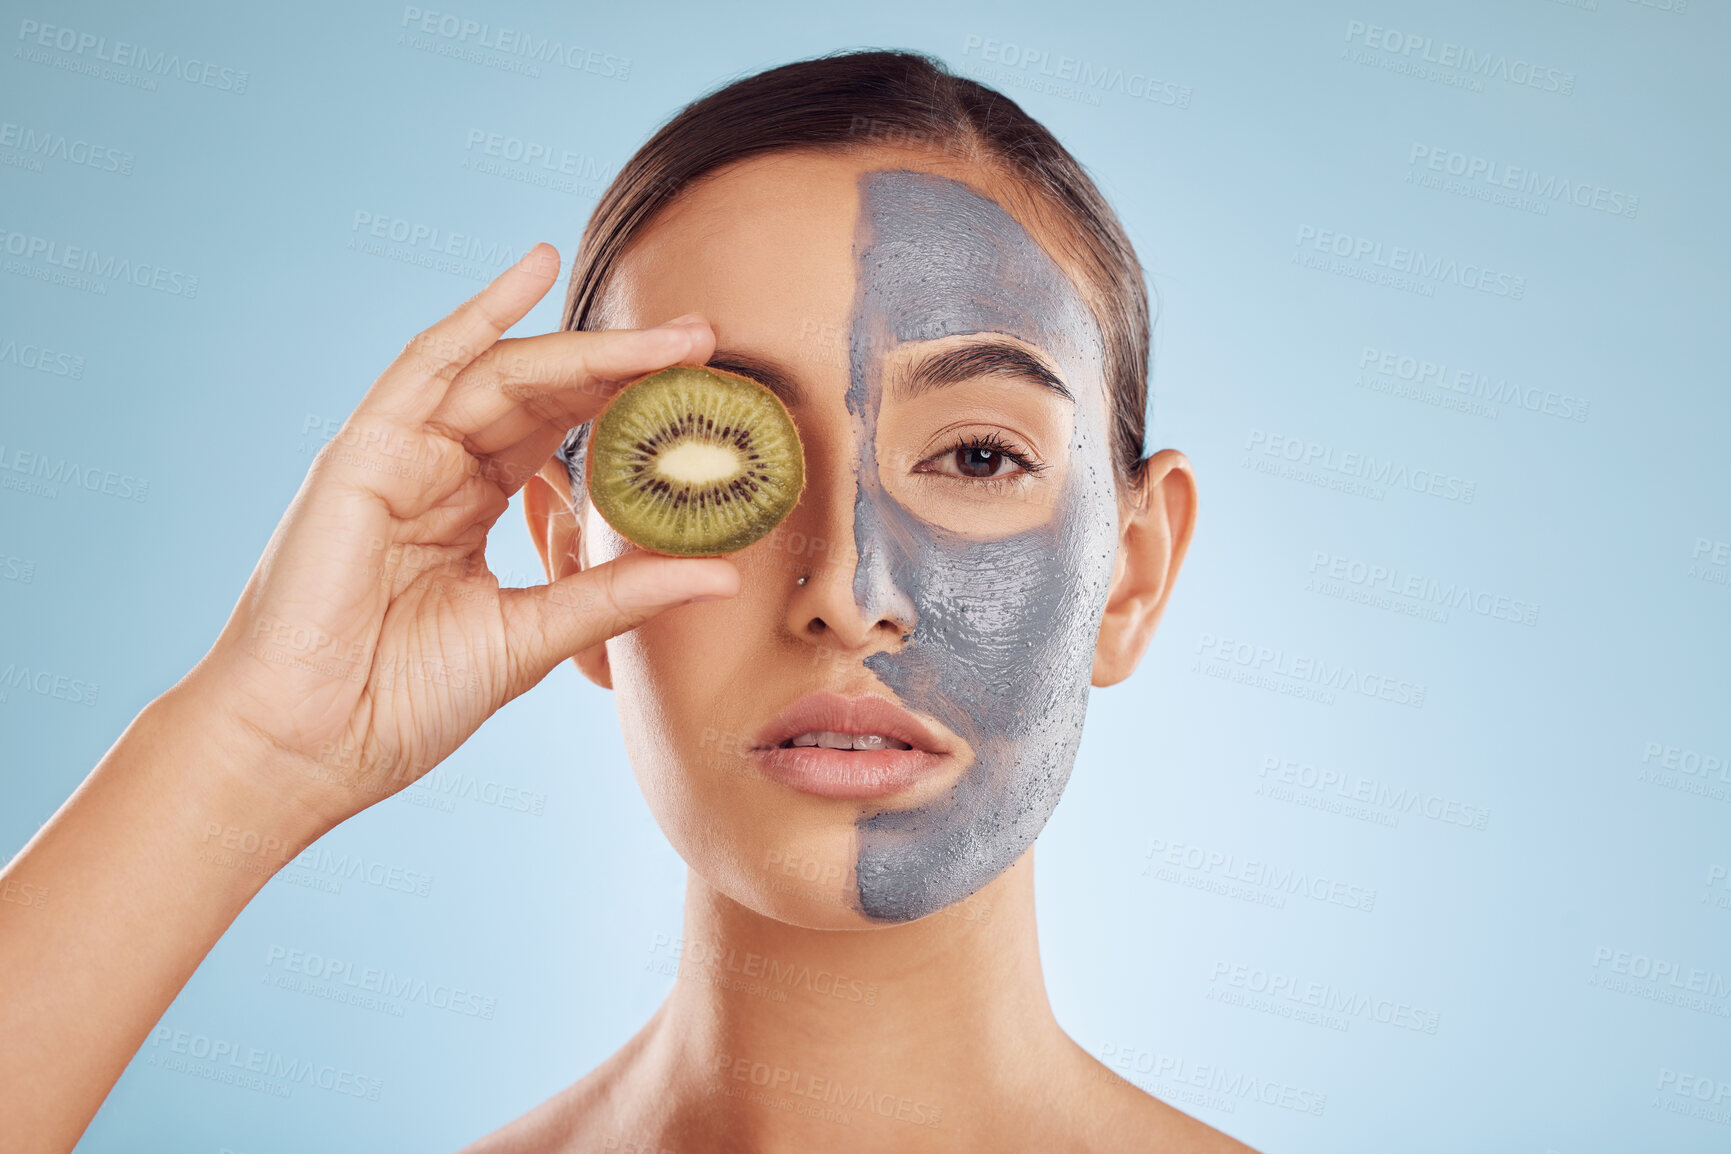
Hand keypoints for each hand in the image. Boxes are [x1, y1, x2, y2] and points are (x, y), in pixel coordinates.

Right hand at [184, 243, 735, 829]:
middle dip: (624, 366)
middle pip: (541, 395)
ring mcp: (398, 456)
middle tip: (703, 341)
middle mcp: (436, 470)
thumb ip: (618, 596)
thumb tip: (722, 574)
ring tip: (665, 335)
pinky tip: (536, 269)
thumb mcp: (533, 637)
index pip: (560, 437)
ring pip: (502, 375)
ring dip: (585, 348)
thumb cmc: (401, 703)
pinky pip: (427, 365)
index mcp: (469, 509)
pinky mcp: (363, 453)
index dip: (629, 409)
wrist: (307, 749)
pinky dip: (480, 315)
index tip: (705, 395)